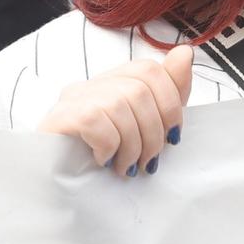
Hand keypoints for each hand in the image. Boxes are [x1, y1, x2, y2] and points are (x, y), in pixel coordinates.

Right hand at [35, 45, 193, 178]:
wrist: (58, 191)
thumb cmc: (104, 161)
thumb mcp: (145, 129)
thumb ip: (167, 92)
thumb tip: (185, 52)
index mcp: (111, 85)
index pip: (148, 69)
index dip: (170, 101)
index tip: (173, 136)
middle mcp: (90, 86)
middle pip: (139, 89)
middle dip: (154, 132)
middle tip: (149, 161)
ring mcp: (71, 99)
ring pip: (119, 105)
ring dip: (133, 145)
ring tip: (127, 167)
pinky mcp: (59, 118)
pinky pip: (95, 119)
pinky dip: (108, 145)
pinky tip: (103, 160)